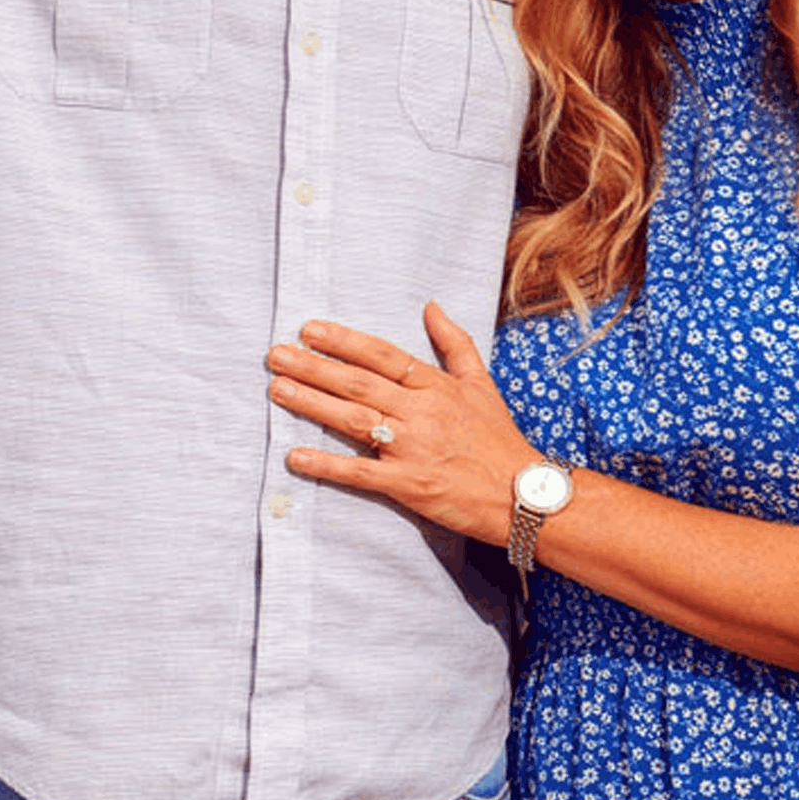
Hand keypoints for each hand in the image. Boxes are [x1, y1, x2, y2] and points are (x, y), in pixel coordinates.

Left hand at [267, 302, 539, 545]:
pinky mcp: (408, 485)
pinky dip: (326, 465)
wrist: (523, 494)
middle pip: (359, 383)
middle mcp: (421, 412)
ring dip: (312, 403)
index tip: (310, 328)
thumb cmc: (499, 438)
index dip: (345, 341)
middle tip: (276, 354)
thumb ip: (455, 343)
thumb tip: (431, 305)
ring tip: (278, 389)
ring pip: (354, 419)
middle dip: (314, 367)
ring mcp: (413, 449)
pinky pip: (360, 473)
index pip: (382, 355)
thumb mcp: (482, 382)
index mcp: (435, 386)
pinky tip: (295, 457)